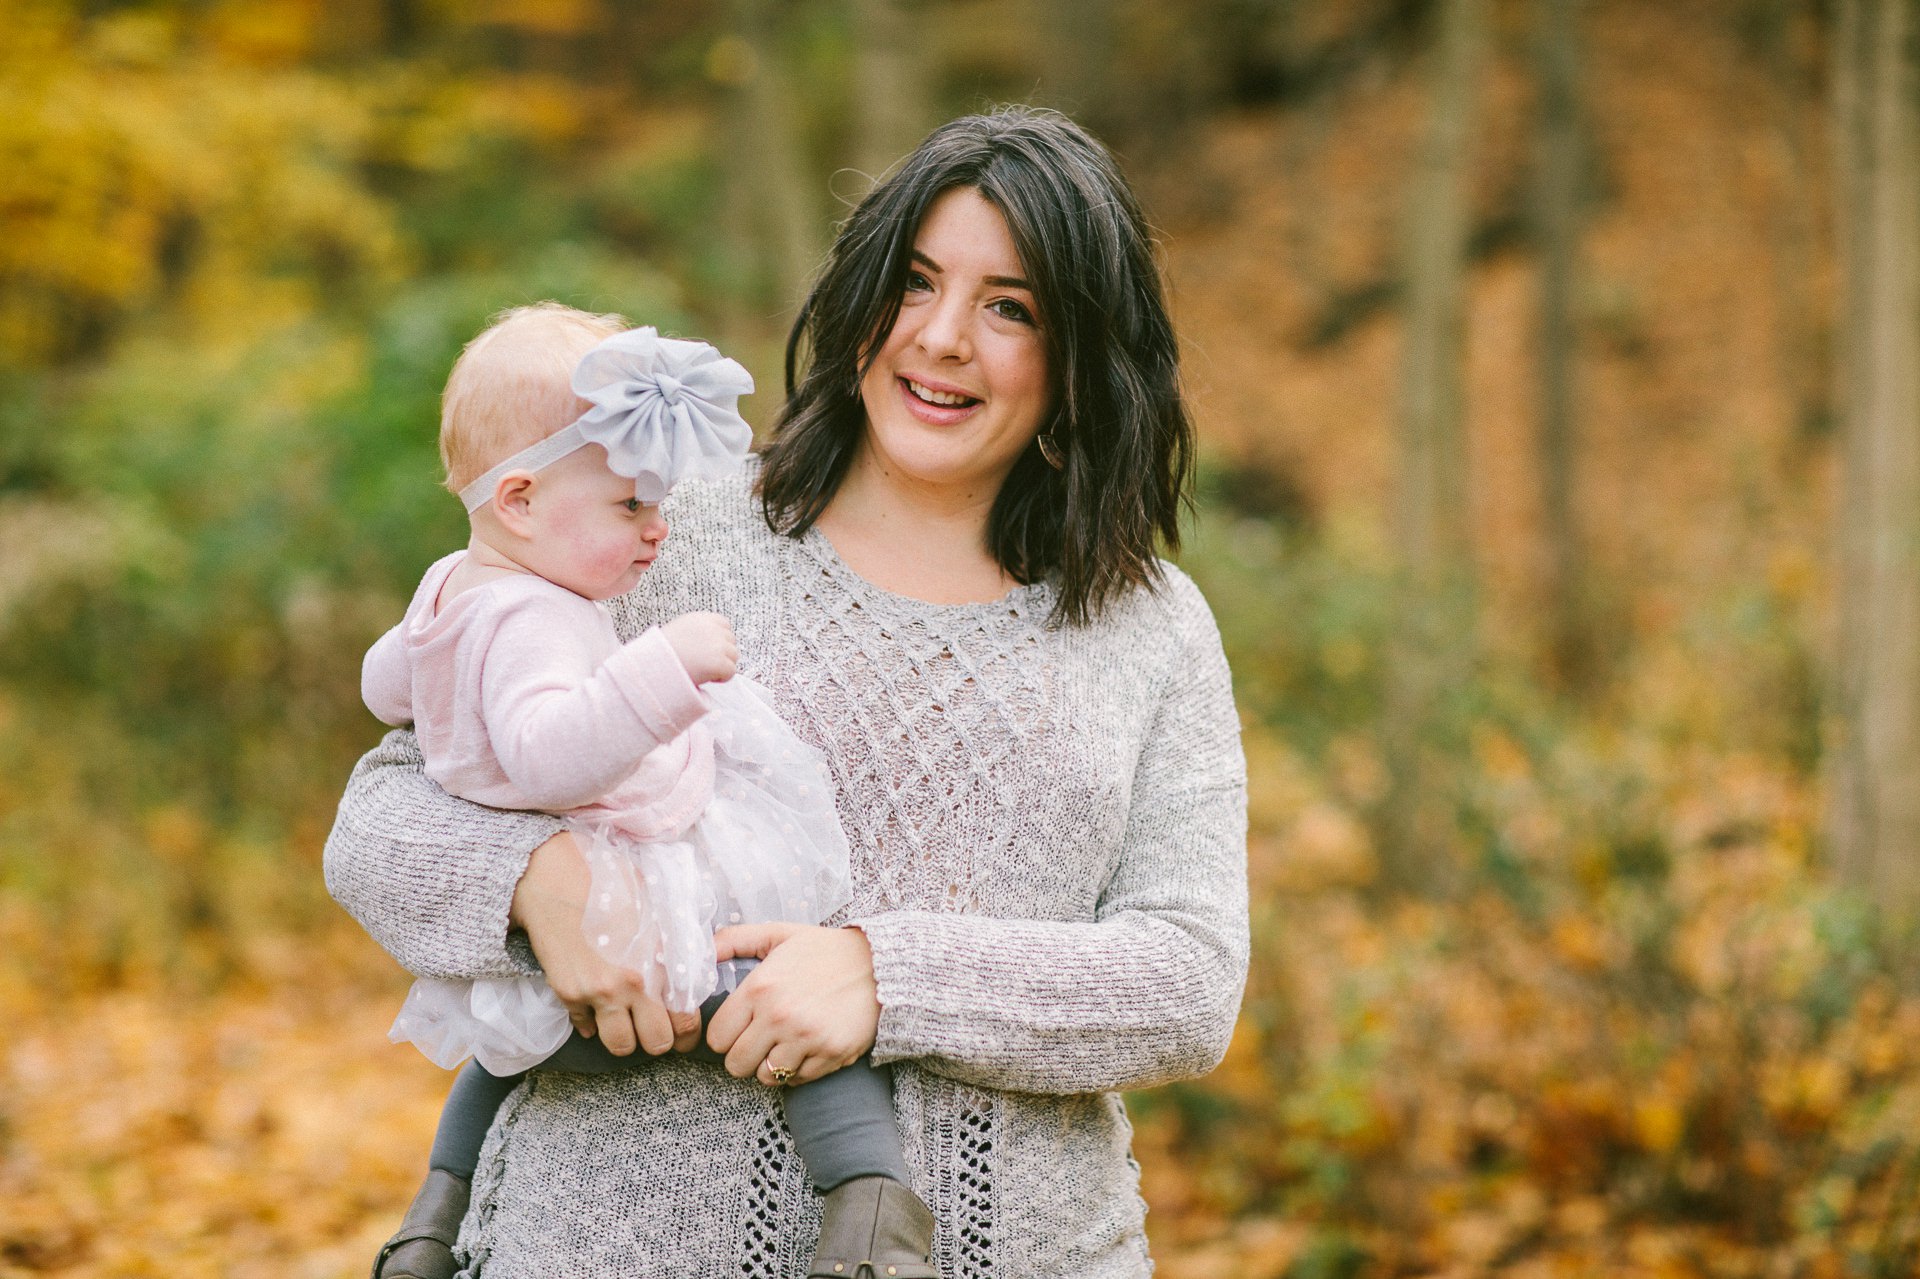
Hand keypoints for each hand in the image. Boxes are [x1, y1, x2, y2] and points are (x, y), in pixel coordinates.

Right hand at [510, 832, 700, 1054]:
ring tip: (626, 1024)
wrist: (556, 879)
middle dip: (659, 1040)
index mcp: (659, 962)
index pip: (685, 1020)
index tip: (683, 1036)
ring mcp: (597, 992)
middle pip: (655, 1043)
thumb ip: (672, 944)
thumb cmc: (611, 883)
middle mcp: (631, 984)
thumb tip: (689, 969)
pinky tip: (595, 1007)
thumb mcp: (655, 908)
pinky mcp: (568, 993)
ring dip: (625, 1039)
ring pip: (619, 1046)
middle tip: (655, 1031)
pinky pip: (585, 1027)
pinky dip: (592, 1023)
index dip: (687, 1034)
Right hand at [661, 612, 738, 685]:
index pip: (724, 625)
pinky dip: (722, 678)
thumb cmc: (660, 655)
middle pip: (731, 641)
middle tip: (703, 664)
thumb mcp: (678, 632)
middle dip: (721, 654)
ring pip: (734, 657)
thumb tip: (714, 645)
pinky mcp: (719, 662)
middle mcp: (710, 628)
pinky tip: (706, 679)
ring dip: (722, 666)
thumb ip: (697, 633)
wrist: (651, 668)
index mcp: (699, 618)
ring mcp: (717, 644)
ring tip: (703, 671)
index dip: (718, 641)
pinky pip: (732, 672)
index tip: (706, 652)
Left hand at [707, 923, 879, 1086]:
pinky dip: (798, 1069)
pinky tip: (806, 1048)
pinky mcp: (830, 1055)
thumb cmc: (824, 950)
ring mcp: (805, 1039)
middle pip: (735, 1064)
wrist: (880, 964)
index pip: (717, 1037)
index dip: (725, 1035)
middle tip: (759, 1040)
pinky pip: (797, 1080)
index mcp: (760, 988)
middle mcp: (779, 1017)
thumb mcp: (779, 934)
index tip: (739, 1028)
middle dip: (743, 1055)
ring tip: (783, 1044)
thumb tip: (704, 951)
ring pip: (766, 1077)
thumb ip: (736, 940)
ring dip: (771, 1065)